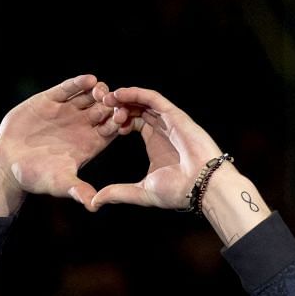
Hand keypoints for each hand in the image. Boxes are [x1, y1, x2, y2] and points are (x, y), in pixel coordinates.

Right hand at [0, 74, 122, 214]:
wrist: (8, 164)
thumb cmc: (36, 177)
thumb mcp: (60, 183)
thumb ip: (78, 190)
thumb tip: (94, 207)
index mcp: (89, 143)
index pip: (111, 128)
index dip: (118, 121)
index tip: (122, 117)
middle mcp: (81, 125)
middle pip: (104, 109)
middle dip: (111, 103)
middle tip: (113, 100)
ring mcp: (66, 111)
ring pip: (89, 95)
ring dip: (98, 91)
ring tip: (101, 89)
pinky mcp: (50, 100)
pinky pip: (68, 88)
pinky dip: (78, 83)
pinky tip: (89, 79)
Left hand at [90, 86, 225, 211]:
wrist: (200, 186)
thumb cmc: (177, 191)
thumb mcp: (140, 192)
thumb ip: (117, 192)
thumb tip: (94, 202)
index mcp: (154, 143)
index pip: (132, 123)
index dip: (116, 122)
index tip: (101, 125)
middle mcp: (161, 130)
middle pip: (136, 109)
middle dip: (117, 107)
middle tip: (100, 109)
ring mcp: (169, 121)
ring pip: (143, 101)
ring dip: (124, 98)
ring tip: (106, 98)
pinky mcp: (175, 115)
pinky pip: (153, 98)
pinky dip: (136, 93)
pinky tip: (120, 94)